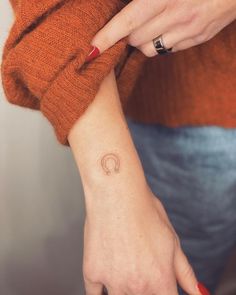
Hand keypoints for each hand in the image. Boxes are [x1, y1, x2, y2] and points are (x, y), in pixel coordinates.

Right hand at [82, 185, 202, 294]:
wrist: (117, 194)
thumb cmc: (144, 210)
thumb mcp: (172, 240)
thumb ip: (184, 272)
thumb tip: (197, 293)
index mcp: (160, 280)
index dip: (164, 292)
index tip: (158, 284)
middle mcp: (137, 286)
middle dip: (144, 289)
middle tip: (139, 267)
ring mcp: (113, 281)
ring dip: (124, 289)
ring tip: (124, 265)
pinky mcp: (91, 272)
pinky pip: (94, 294)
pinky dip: (101, 290)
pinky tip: (107, 274)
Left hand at [91, 0, 235, 55]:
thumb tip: (126, 5)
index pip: (128, 22)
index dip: (107, 37)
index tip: (92, 49)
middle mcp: (178, 16)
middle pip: (136, 40)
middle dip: (126, 36)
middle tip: (127, 25)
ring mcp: (190, 31)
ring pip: (150, 49)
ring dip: (142, 41)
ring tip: (149, 24)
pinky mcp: (199, 38)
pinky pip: (169, 50)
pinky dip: (161, 42)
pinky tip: (167, 27)